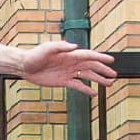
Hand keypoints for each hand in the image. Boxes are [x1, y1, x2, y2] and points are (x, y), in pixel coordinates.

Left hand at [0, 39, 116, 95]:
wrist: (25, 66)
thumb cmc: (35, 55)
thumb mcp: (47, 49)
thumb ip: (61, 47)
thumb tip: (75, 46)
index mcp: (70, 54)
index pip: (88, 56)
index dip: (100, 58)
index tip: (111, 60)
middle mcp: (71, 63)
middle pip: (91, 66)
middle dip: (103, 70)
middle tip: (114, 75)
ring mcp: (68, 72)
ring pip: (87, 76)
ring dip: (98, 79)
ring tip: (109, 84)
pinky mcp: (63, 81)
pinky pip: (77, 85)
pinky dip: (85, 89)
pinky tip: (93, 93)